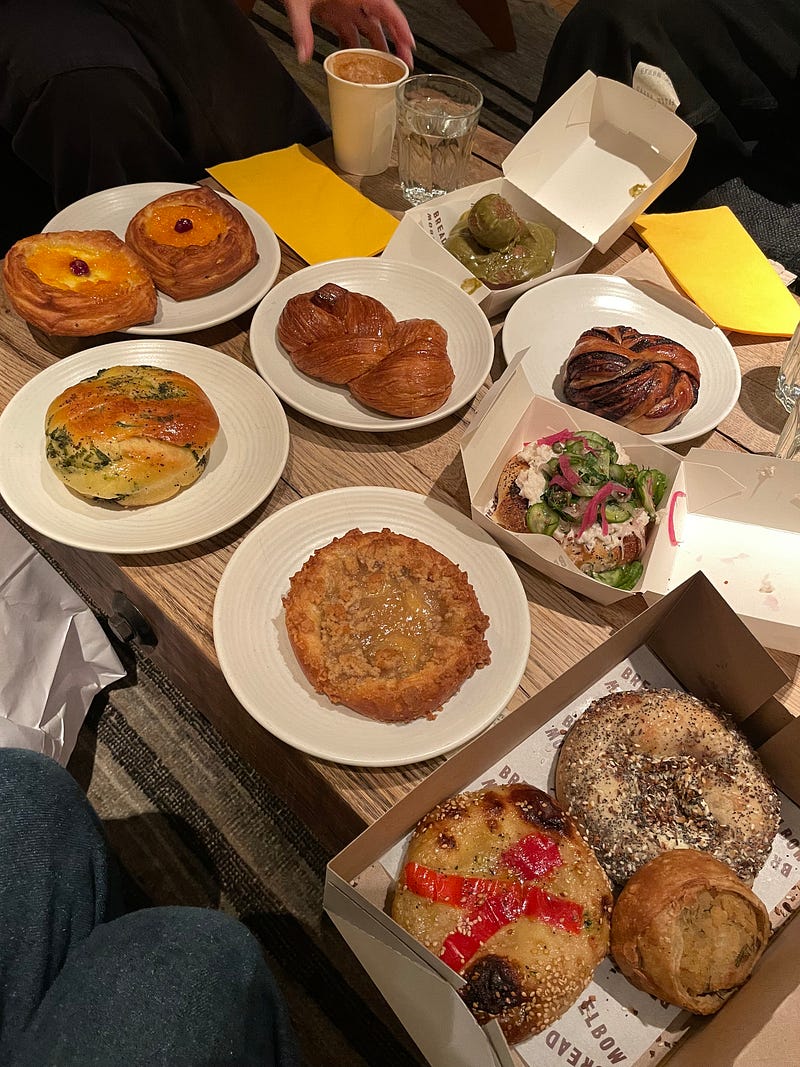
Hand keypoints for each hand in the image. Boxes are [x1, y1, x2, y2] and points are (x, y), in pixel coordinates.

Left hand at [283, 0, 414, 68]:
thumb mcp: (299, 2)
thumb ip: (301, 28)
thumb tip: (303, 53)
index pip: (387, 10)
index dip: (401, 29)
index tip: (410, 46)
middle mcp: (354, 0)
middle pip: (382, 24)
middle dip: (394, 46)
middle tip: (403, 66)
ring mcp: (345, 7)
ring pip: (367, 31)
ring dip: (375, 51)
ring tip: (383, 72)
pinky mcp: (334, 13)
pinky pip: (350, 33)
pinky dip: (353, 49)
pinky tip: (354, 64)